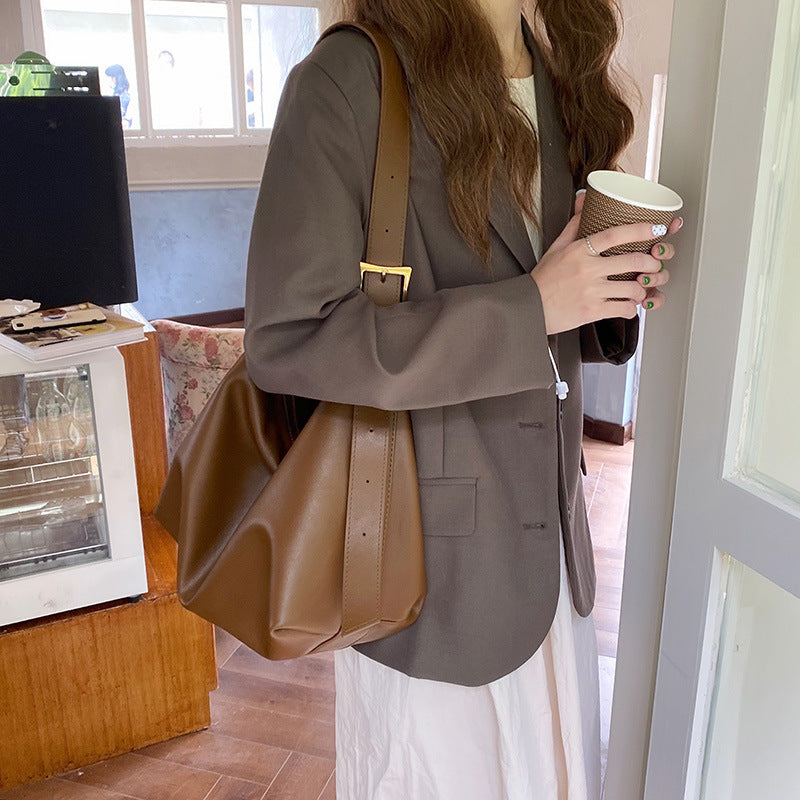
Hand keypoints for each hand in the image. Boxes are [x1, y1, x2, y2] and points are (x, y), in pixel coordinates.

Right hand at [530, 192, 680, 335]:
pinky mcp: (592, 311)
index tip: (656, 229)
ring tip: (639, 289)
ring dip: (642, 289)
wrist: (530, 308)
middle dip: (651, 264)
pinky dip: (631, 309)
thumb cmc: (543, 279)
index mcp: (580, 250)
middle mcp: (587, 270)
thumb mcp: (556, 247)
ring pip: (633, 288)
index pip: (615, 234)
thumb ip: (575, 225)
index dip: (640, 230)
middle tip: (653, 265)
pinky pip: (623, 309)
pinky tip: (628, 305)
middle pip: (633, 261)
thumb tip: (583, 200)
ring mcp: (591, 291)